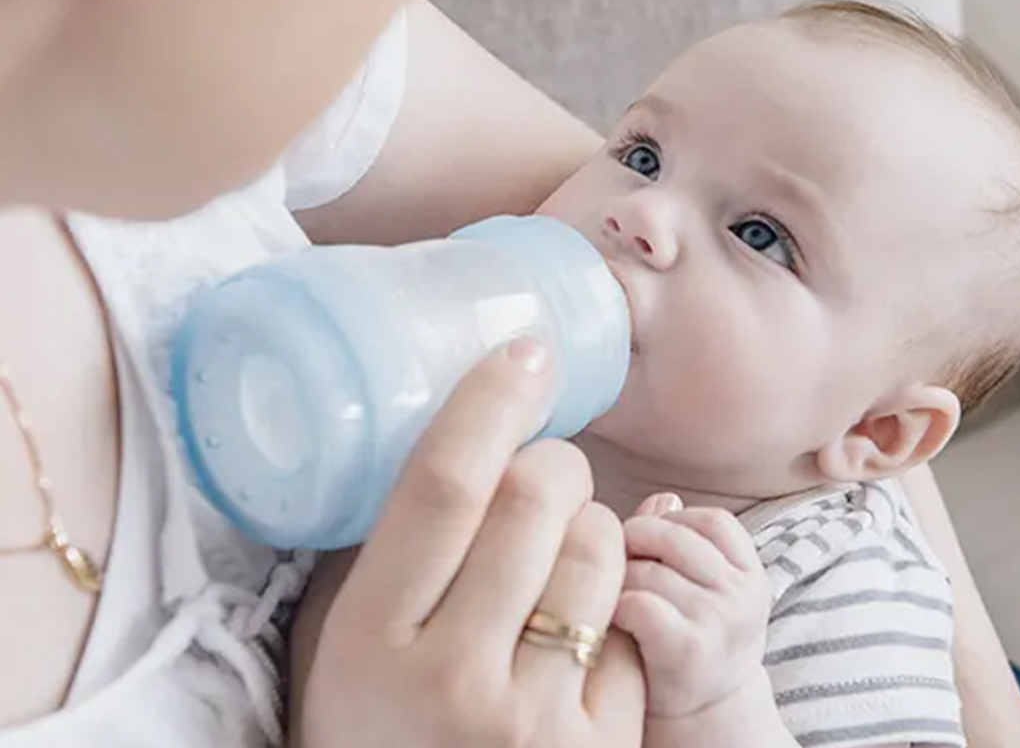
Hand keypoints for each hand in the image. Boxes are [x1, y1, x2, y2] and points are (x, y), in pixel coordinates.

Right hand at [295, 338, 645, 747]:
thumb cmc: (384, 730)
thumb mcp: (352, 648)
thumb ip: (395, 552)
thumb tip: (467, 427)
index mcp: (372, 639)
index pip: (442, 484)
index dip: (490, 400)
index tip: (527, 350)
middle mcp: (450, 681)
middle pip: (536, 496)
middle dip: (554, 464)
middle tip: (542, 479)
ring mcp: (533, 721)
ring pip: (597, 547)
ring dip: (591, 528)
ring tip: (559, 563)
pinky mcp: (601, 747)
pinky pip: (629, 620)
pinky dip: (612, 607)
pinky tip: (575, 641)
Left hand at [614, 496, 769, 719]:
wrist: (701, 720)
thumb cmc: (689, 638)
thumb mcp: (699, 587)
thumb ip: (679, 538)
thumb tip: (661, 499)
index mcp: (751, 574)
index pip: (710, 520)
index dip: (670, 522)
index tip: (648, 545)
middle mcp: (742, 596)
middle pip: (672, 536)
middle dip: (633, 544)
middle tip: (613, 564)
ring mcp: (718, 622)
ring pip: (648, 568)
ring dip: (616, 577)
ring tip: (608, 594)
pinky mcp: (687, 649)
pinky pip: (640, 602)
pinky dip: (616, 605)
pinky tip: (611, 619)